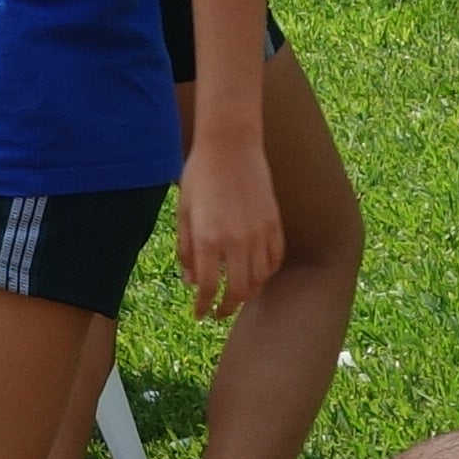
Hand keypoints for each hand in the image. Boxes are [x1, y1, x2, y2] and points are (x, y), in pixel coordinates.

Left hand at [173, 125, 284, 315]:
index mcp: (208, 238)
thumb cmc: (200, 176)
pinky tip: (257, 275)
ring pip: (260, 279)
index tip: (199, 313)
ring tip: (237, 296)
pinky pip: (275, 258)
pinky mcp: (274, 222)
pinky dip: (267, 273)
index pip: (207, 286)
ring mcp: (259, 232)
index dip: (202, 305)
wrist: (231, 145)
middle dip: (227, 308)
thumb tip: (190, 281)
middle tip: (218, 313)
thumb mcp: (183, 212)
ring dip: (248, 293)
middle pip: (238, 290)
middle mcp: (236, 240)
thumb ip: (186, 249)